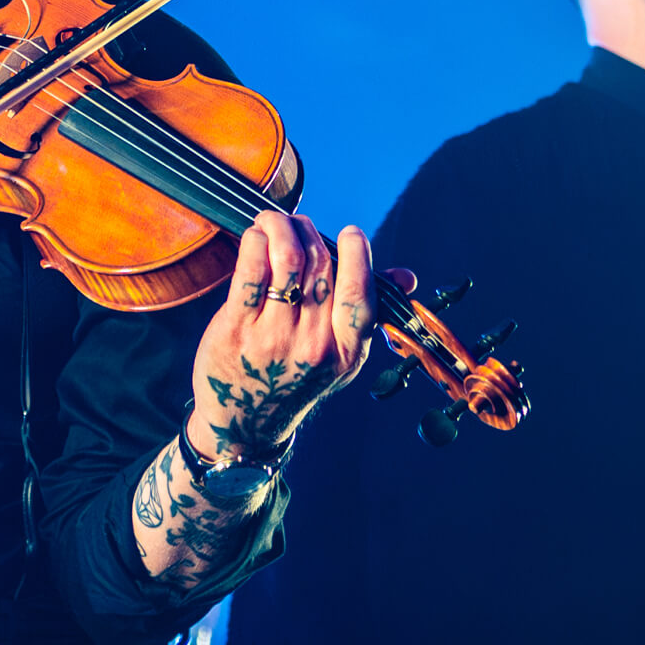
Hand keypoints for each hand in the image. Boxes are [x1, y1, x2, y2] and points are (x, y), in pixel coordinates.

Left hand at [186, 211, 412, 461]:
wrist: (246, 423)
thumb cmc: (295, 377)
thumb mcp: (339, 355)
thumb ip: (367, 311)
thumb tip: (407, 278)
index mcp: (346, 350)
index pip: (359, 293)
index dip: (357, 255)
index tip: (351, 232)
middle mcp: (313, 344)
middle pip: (320, 266)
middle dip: (308, 231)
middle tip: (296, 224)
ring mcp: (274, 336)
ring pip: (288, 260)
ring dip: (280, 227)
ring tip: (273, 221)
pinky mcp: (237, 328)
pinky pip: (250, 271)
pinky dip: (254, 242)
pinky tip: (254, 236)